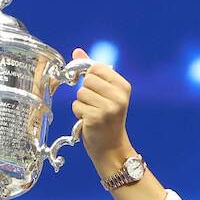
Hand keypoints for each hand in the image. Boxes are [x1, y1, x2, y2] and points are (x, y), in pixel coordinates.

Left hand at [69, 47, 136, 176]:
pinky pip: (76, 106)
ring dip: (81, 104)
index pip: (96, 68)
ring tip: (92, 114)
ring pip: (80, 94)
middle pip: (87, 80)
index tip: (93, 89)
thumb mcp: (105, 93)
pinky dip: (78, 114)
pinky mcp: (96, 118)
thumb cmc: (107, 118)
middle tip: (94, 105)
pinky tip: (88, 121)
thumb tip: (77, 51)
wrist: (112, 147)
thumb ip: (92, 71)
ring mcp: (108, 108)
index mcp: (123, 86)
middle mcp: (118, 96)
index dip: (89, 78)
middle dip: (85, 93)